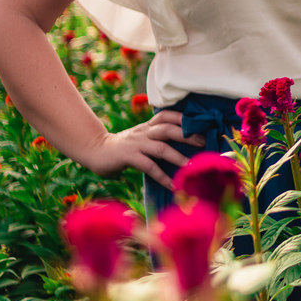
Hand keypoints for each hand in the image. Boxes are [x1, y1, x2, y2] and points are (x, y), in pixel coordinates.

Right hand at [81, 109, 205, 190]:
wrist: (96, 151)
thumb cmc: (124, 147)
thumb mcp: (141, 137)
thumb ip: (157, 137)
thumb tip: (183, 143)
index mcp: (148, 126)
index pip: (167, 115)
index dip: (183, 117)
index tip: (201, 123)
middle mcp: (144, 132)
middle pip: (168, 129)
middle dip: (187, 135)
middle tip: (203, 143)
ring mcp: (136, 144)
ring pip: (161, 148)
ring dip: (178, 157)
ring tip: (191, 167)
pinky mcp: (128, 156)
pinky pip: (148, 166)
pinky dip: (162, 176)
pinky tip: (172, 184)